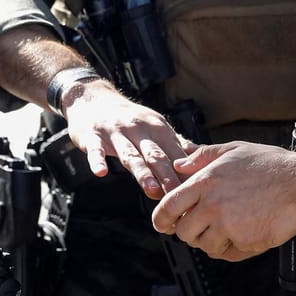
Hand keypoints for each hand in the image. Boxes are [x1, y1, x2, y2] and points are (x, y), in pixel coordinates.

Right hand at [62, 79, 195, 197]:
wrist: (92, 99)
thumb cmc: (129, 120)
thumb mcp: (154, 126)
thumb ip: (176, 144)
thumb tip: (204, 159)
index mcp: (157, 128)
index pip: (175, 154)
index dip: (185, 174)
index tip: (195, 193)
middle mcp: (138, 129)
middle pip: (156, 155)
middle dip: (168, 176)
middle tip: (178, 196)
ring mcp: (115, 132)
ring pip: (130, 155)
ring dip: (142, 173)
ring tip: (152, 190)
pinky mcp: (92, 136)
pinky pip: (95, 150)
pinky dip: (97, 161)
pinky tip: (101, 173)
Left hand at [150, 143, 295, 261]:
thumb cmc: (271, 166)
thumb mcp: (234, 150)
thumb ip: (202, 157)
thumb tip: (178, 164)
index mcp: (206, 182)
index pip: (168, 206)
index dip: (161, 219)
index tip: (163, 225)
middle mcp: (213, 205)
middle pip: (184, 232)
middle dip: (190, 232)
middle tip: (203, 227)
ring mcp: (229, 226)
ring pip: (205, 246)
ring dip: (212, 242)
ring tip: (229, 229)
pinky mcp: (245, 242)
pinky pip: (228, 254)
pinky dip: (232, 249)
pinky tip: (245, 234)